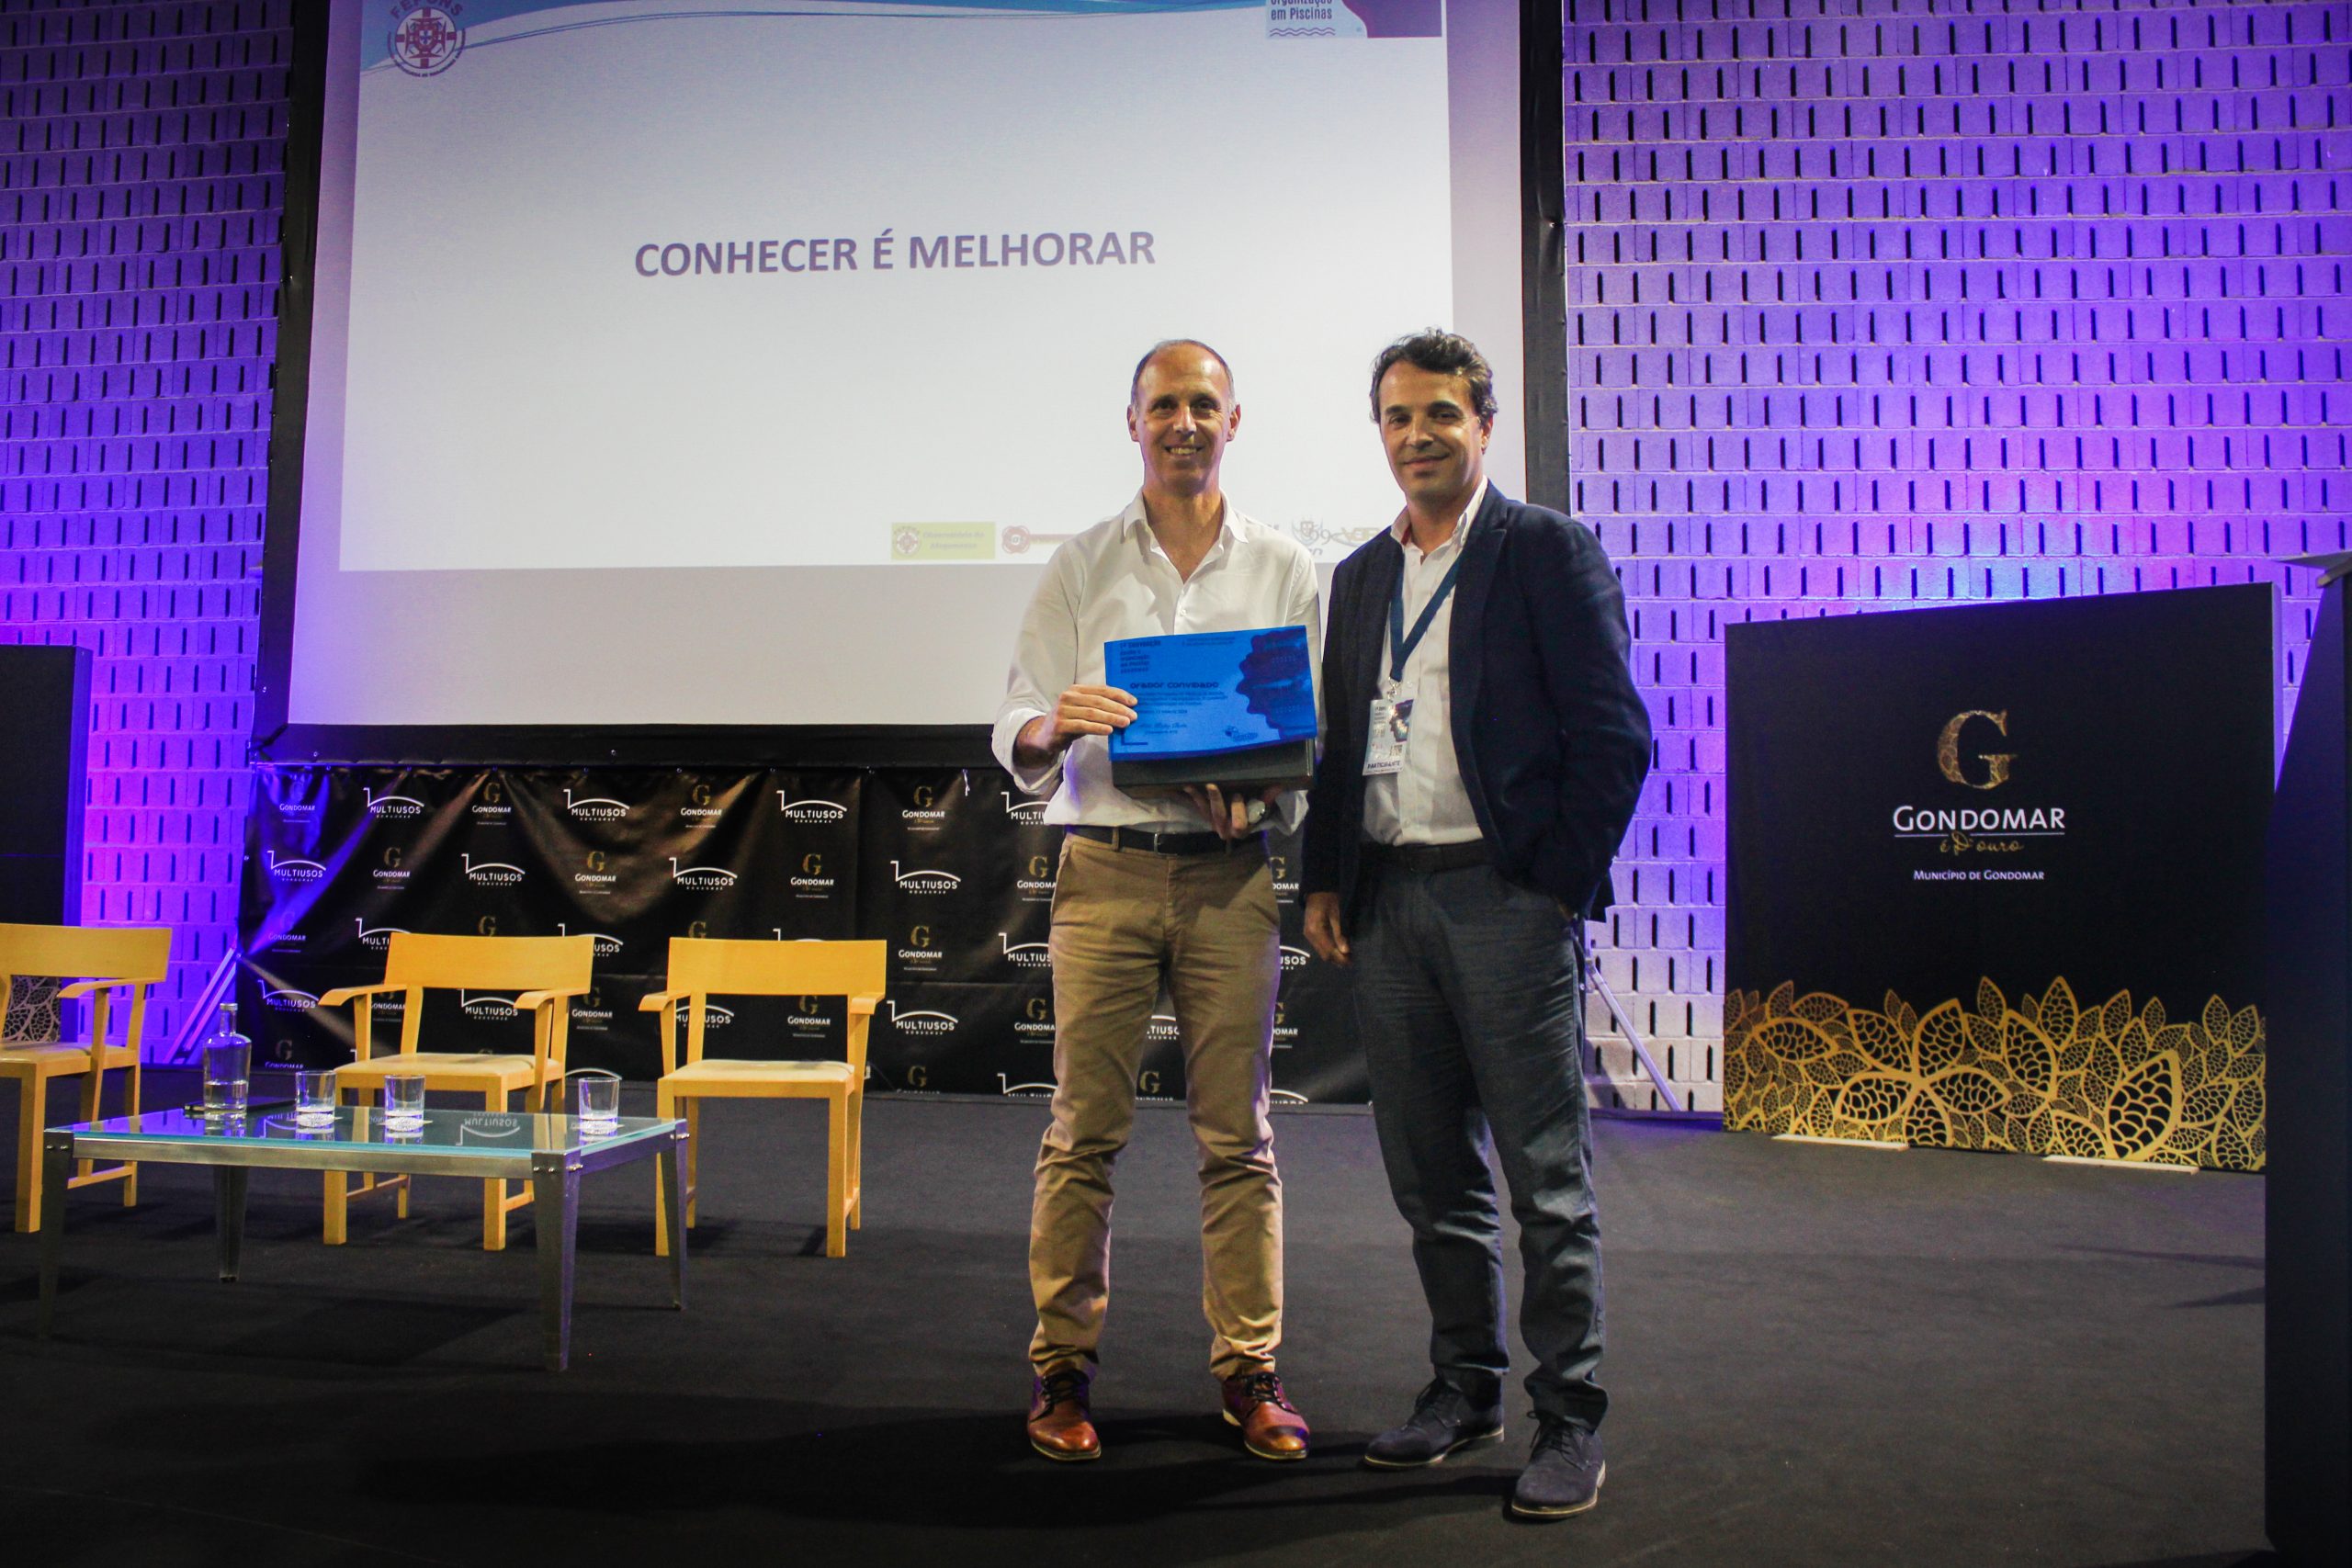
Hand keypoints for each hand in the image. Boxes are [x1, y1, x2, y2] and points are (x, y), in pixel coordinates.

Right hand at [1015, 684, 1136, 766]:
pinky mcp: (1060, 725)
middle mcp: (1068, 697)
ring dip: (1111, 718)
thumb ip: (1098, 706)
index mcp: (1076, 690)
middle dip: (1118, 708)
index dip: (1119, 695)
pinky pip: (1083, 725)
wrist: (1043, 736)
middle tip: (1133, 716)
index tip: (1134, 702)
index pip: (1101, 690)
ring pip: (1092, 713)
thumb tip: (1125, 710)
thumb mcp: (1082, 710)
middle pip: (1098, 701)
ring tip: (1125, 723)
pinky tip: (1109, 730)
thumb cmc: (1069, 722)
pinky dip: (1098, 727)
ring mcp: (1063, 710)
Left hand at [1181, 783, 1279, 840]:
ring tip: (1192, 783)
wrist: (1241, 817)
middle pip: (1219, 816)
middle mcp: (1225, 829)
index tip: (1238, 795)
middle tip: (1212, 785)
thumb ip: (1268, 798)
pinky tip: (1186, 785)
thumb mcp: (1262, 806)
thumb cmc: (1254, 810)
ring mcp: (1213, 823)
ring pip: (1206, 811)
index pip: (1239, 824)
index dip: (1237, 811)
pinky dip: (1192, 796)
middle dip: (1216, 800)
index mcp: (1242, 829)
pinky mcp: (1205, 816)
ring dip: (1199, 796)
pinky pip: (1197, 806)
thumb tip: (1278, 786)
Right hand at [1304, 892, 1350, 966]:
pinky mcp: (1310, 933)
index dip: (1340, 959)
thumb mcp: (1337, 915)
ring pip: (1322, 952)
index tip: (1352, 962)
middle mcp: (1310, 935)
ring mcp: (1308, 935)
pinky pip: (1320, 947)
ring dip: (1334, 956)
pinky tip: (1338, 949)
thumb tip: (1346, 951)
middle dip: (1337, 960)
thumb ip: (1340, 933)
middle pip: (1324, 955)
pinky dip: (1329, 950)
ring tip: (1347, 957)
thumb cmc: (1329, 900)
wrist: (1318, 890)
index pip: (1329, 951)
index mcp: (1316, 931)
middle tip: (1351, 961)